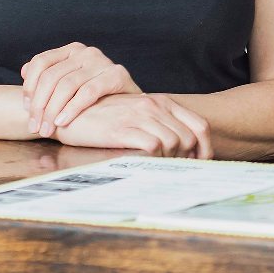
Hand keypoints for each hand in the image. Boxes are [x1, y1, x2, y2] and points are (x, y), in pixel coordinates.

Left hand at [20, 42, 139, 136]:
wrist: (133, 105)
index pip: (40, 62)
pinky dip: (72, 109)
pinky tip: (63, 122)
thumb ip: (48, 76)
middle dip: (39, 105)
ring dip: (52, 110)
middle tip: (35, 126)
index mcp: (72, 50)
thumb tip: (23, 71)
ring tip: (47, 128)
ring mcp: (102, 61)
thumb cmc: (97, 97)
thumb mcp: (70, 83)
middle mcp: (86, 52)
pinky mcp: (117, 74)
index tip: (26, 109)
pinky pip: (88, 92)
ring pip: (67, 85)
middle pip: (51, 77)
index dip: (29, 86)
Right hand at [51, 93, 212, 157]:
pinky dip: (155, 159)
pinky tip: (147, 164)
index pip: (199, 125)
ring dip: (171, 160)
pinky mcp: (122, 129)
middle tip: (177, 170)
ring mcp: (138, 116)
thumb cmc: (103, 118)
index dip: (205, 148)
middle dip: (188, 158)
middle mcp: (153, 106)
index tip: (200, 163)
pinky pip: (153, 147)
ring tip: (160, 167)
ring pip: (174, 142)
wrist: (68, 114)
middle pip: (189, 137)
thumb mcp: (136, 115)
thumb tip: (182, 150)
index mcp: (160, 102)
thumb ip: (158, 125)